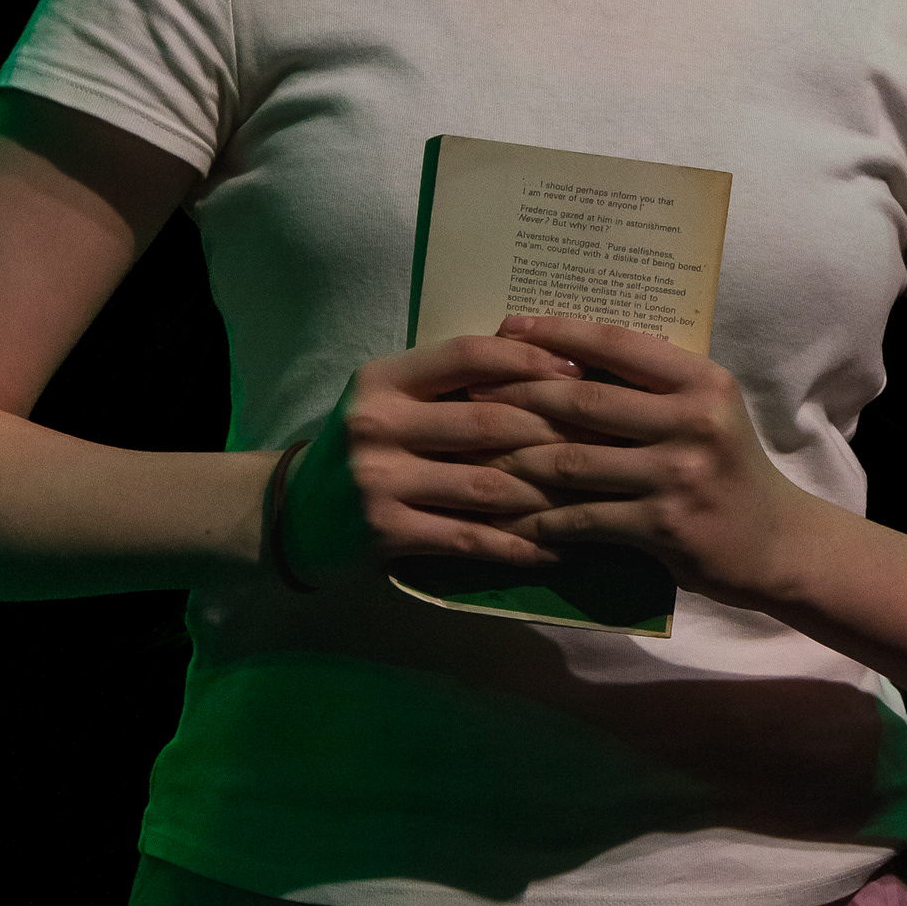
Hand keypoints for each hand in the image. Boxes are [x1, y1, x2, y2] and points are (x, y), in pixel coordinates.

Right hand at [277, 335, 583, 585]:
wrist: (298, 515)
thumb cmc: (369, 448)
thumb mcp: (394, 400)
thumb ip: (452, 381)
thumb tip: (547, 356)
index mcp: (384, 379)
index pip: (469, 355)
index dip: (530, 360)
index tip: (580, 373)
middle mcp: (378, 424)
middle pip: (490, 422)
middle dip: (557, 433)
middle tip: (608, 442)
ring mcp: (379, 479)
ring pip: (488, 485)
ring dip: (548, 495)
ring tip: (594, 496)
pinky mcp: (386, 532)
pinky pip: (471, 539)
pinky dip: (519, 546)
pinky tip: (555, 550)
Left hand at [484, 314, 822, 611]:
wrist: (776, 543)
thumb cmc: (728, 469)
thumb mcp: (704, 412)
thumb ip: (651, 387)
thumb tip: (564, 357)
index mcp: (702, 381)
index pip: (618, 343)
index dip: (559, 332)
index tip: (509, 325)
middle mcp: (694, 421)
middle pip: (586, 398)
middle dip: (522, 393)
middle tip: (474, 392)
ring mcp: (679, 475)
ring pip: (575, 461)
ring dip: (519, 460)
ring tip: (478, 454)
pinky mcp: (665, 525)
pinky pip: (585, 517)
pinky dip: (543, 519)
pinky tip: (512, 519)